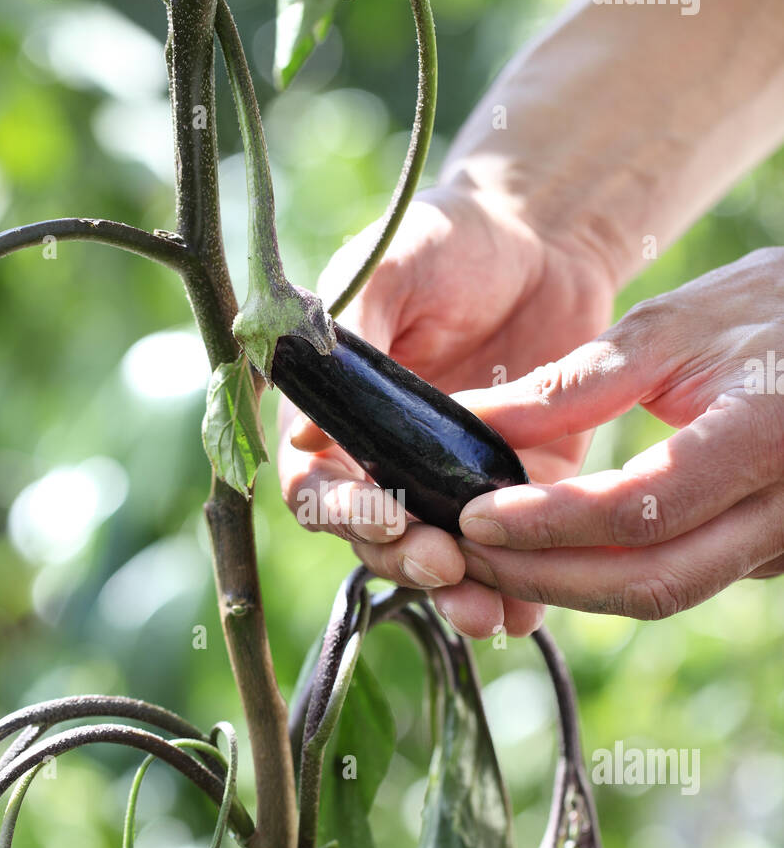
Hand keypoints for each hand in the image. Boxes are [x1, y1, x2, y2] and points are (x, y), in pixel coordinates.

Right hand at [279, 183, 614, 637]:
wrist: (546, 234)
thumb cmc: (451, 238)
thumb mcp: (393, 271)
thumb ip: (349, 339)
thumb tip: (301, 435)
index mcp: (338, 417)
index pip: (316, 488)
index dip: (340, 511)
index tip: (383, 514)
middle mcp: (386, 461)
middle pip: (375, 538)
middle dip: (404, 559)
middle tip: (443, 564)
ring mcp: (451, 482)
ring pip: (439, 558)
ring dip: (456, 593)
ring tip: (485, 612)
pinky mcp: (517, 489)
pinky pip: (511, 551)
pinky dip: (516, 588)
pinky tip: (527, 612)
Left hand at [455, 248, 783, 618]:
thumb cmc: (771, 308)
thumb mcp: (676, 324)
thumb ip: (577, 382)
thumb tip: (474, 420)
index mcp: (767, 436)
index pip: (643, 511)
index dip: (549, 524)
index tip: (473, 514)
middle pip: (651, 581)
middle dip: (544, 578)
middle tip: (463, 554)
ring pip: (664, 592)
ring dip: (568, 586)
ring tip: (489, 557)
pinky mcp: (769, 554)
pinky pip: (678, 578)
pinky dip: (604, 575)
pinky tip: (547, 553)